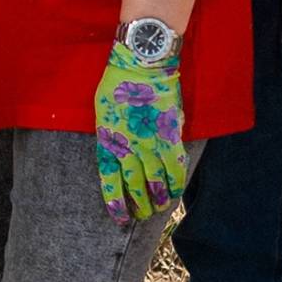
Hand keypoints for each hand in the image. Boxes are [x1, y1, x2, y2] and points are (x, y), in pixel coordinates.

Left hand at [93, 37, 185, 225]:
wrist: (141, 64)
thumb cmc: (118, 82)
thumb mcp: (104, 111)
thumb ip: (111, 134)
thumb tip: (120, 151)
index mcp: (107, 141)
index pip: (109, 180)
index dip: (115, 201)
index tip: (120, 217)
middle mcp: (127, 147)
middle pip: (134, 185)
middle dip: (139, 204)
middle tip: (143, 215)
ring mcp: (148, 143)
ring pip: (154, 181)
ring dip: (158, 198)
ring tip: (160, 208)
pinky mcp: (169, 136)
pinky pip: (175, 167)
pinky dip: (176, 182)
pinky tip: (177, 192)